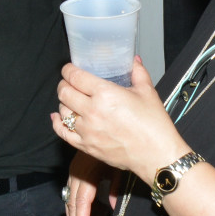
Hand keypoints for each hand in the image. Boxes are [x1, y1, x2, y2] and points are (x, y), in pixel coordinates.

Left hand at [51, 57, 185, 180]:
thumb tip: (133, 60)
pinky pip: (62, 132)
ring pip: (62, 111)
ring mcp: (87, 130)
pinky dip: (57, 122)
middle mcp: (92, 111)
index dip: (68, 70)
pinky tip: (58, 117)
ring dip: (63, 102)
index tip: (69, 69)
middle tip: (70, 83)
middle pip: (64, 92)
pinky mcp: (86, 146)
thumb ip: (137, 72)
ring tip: (71, 99)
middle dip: (64, 84)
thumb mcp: (147, 91)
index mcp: (105, 94)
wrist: (156, 155)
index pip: (75, 77)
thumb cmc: (154, 124)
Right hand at [64, 151, 111, 215]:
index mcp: (88, 174)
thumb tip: (114, 208)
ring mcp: (73, 172)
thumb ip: (115, 189)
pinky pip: (69, 191)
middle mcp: (77, 174)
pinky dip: (70, 205)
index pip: (83, 202)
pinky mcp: (73, 170)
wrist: (100, 128)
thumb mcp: (117, 167)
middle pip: (73, 203)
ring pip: (69, 198)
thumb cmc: (114, 147)